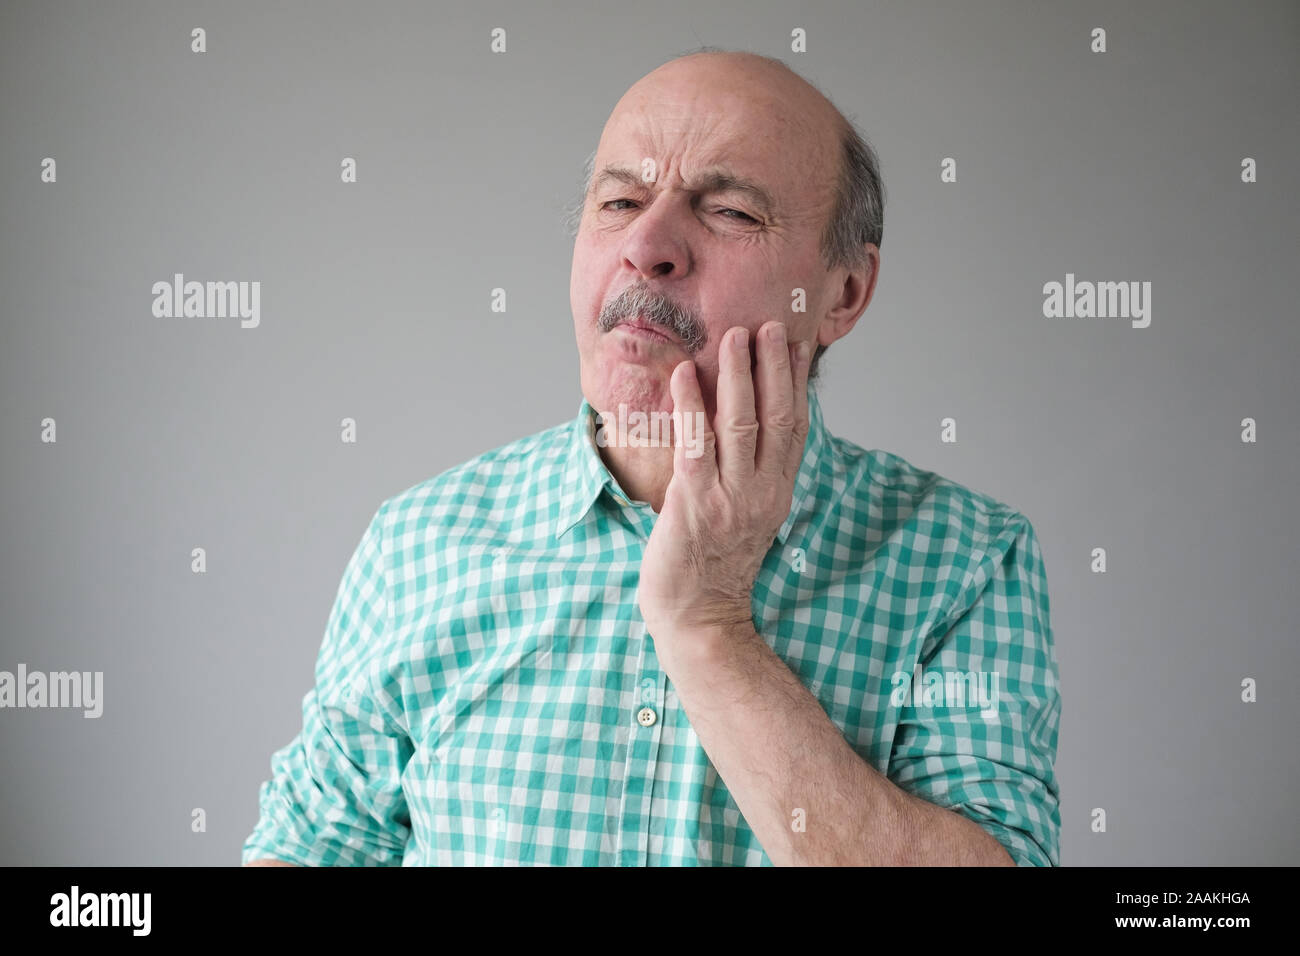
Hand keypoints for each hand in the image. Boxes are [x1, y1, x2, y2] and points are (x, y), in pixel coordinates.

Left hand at [637, 320, 811, 653]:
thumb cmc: (713, 565)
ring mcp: (731, 498)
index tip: (797, 344)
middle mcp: (763, 492)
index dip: (797, 383)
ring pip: (741, 423)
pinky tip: (683, 375)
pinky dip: (691, 405)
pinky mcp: (695, 504)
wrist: (698, 618)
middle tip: (770, 324)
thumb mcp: (746, 515)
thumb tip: (746, 427)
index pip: (796, 427)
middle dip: (773, 367)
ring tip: (733, 336)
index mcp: (778, 492)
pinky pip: (695, 444)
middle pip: (777, 417)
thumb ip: (751, 474)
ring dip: (738, 375)